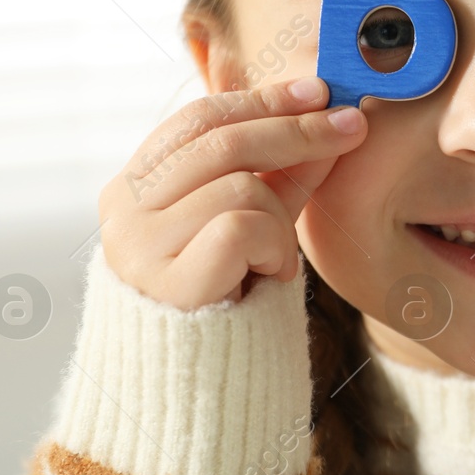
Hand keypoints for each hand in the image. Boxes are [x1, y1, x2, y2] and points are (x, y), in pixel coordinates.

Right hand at [98, 77, 366, 309]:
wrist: (209, 384)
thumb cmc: (233, 293)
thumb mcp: (257, 217)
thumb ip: (285, 169)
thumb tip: (333, 111)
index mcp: (133, 186)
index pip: (199, 118)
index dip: (264, 99)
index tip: (320, 90)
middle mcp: (123, 212)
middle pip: (222, 141)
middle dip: (297, 129)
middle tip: (351, 125)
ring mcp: (137, 248)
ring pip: (240, 186)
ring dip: (280, 222)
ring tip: (271, 260)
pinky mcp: (166, 284)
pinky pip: (243, 227)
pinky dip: (272, 250)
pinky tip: (262, 279)